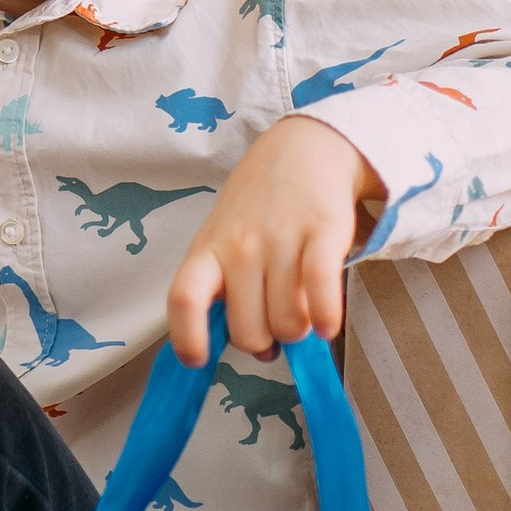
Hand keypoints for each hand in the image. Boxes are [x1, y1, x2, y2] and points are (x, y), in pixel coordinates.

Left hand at [164, 116, 383, 364]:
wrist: (303, 149)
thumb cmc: (258, 207)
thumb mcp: (225, 240)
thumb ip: (230, 291)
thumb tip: (257, 349)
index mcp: (208, 250)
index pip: (183, 297)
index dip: (187, 337)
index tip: (197, 360)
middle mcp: (240, 247)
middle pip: (248, 330)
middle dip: (264, 340)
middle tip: (274, 322)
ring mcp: (280, 239)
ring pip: (288, 324)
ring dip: (299, 330)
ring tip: (301, 308)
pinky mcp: (323, 232)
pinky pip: (321, 291)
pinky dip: (325, 318)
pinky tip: (327, 324)